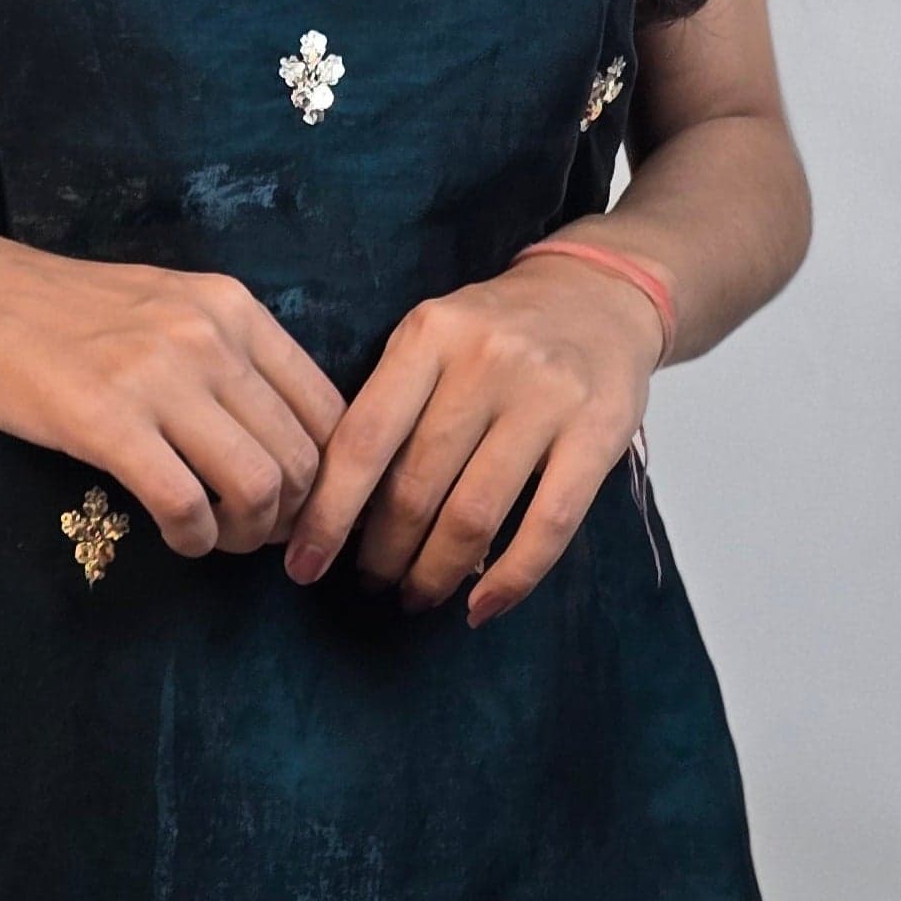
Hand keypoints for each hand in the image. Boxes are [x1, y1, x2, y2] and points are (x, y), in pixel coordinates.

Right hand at [0, 218, 344, 560]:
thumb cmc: (68, 312)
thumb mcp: (171, 308)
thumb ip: (230, 358)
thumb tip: (289, 441)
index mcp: (234, 309)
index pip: (329, 408)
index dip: (331, 478)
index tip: (302, 508)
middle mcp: (210, 336)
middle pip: (303, 457)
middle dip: (293, 518)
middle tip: (258, 538)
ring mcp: (159, 376)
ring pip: (258, 485)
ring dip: (248, 535)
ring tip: (218, 538)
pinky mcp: (106, 420)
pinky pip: (186, 504)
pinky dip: (196, 539)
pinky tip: (179, 538)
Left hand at [280, 249, 661, 623]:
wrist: (598, 293)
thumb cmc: (495, 330)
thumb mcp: (431, 337)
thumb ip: (390, 403)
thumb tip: (336, 505)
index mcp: (429, 334)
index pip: (363, 439)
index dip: (328, 513)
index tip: (302, 563)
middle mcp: (484, 360)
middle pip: (416, 485)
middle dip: (383, 552)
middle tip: (370, 581)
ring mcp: (546, 396)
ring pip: (474, 514)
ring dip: (436, 572)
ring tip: (417, 594)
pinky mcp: (598, 432)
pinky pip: (548, 526)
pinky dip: (511, 580)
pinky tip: (482, 607)